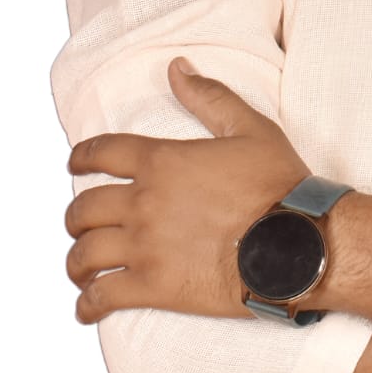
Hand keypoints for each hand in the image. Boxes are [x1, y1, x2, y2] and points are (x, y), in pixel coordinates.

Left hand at [65, 58, 309, 323]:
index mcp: (162, 161)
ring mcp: (145, 246)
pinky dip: (87, 304)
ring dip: (77, 260)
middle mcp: (144, 202)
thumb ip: (209, 96)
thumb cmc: (278, 183)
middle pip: (82, 208)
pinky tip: (88, 306)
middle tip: (84, 223)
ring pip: (83, 254)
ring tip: (83, 266)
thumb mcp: (250, 128)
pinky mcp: (153, 286)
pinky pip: (100, 297)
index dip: (81, 157)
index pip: (100, 153)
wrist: (295, 241)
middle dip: (77, 216)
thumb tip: (176, 66)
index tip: (75, 164)